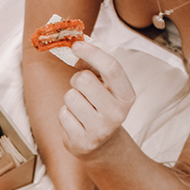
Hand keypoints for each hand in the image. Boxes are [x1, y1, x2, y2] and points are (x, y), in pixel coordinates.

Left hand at [58, 42, 135, 159]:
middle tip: (82, 89)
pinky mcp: (82, 141)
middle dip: (77, 80)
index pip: (111, 67)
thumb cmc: (101, 107)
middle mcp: (117, 114)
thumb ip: (95, 66)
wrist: (103, 145)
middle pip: (84, 80)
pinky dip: (65, 115)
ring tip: (81, 108)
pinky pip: (63, 114)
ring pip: (70, 96)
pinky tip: (76, 121)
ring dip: (71, 99)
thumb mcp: (106, 87)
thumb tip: (76, 45)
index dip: (92, 52)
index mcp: (127, 96)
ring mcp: (100, 130)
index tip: (76, 45)